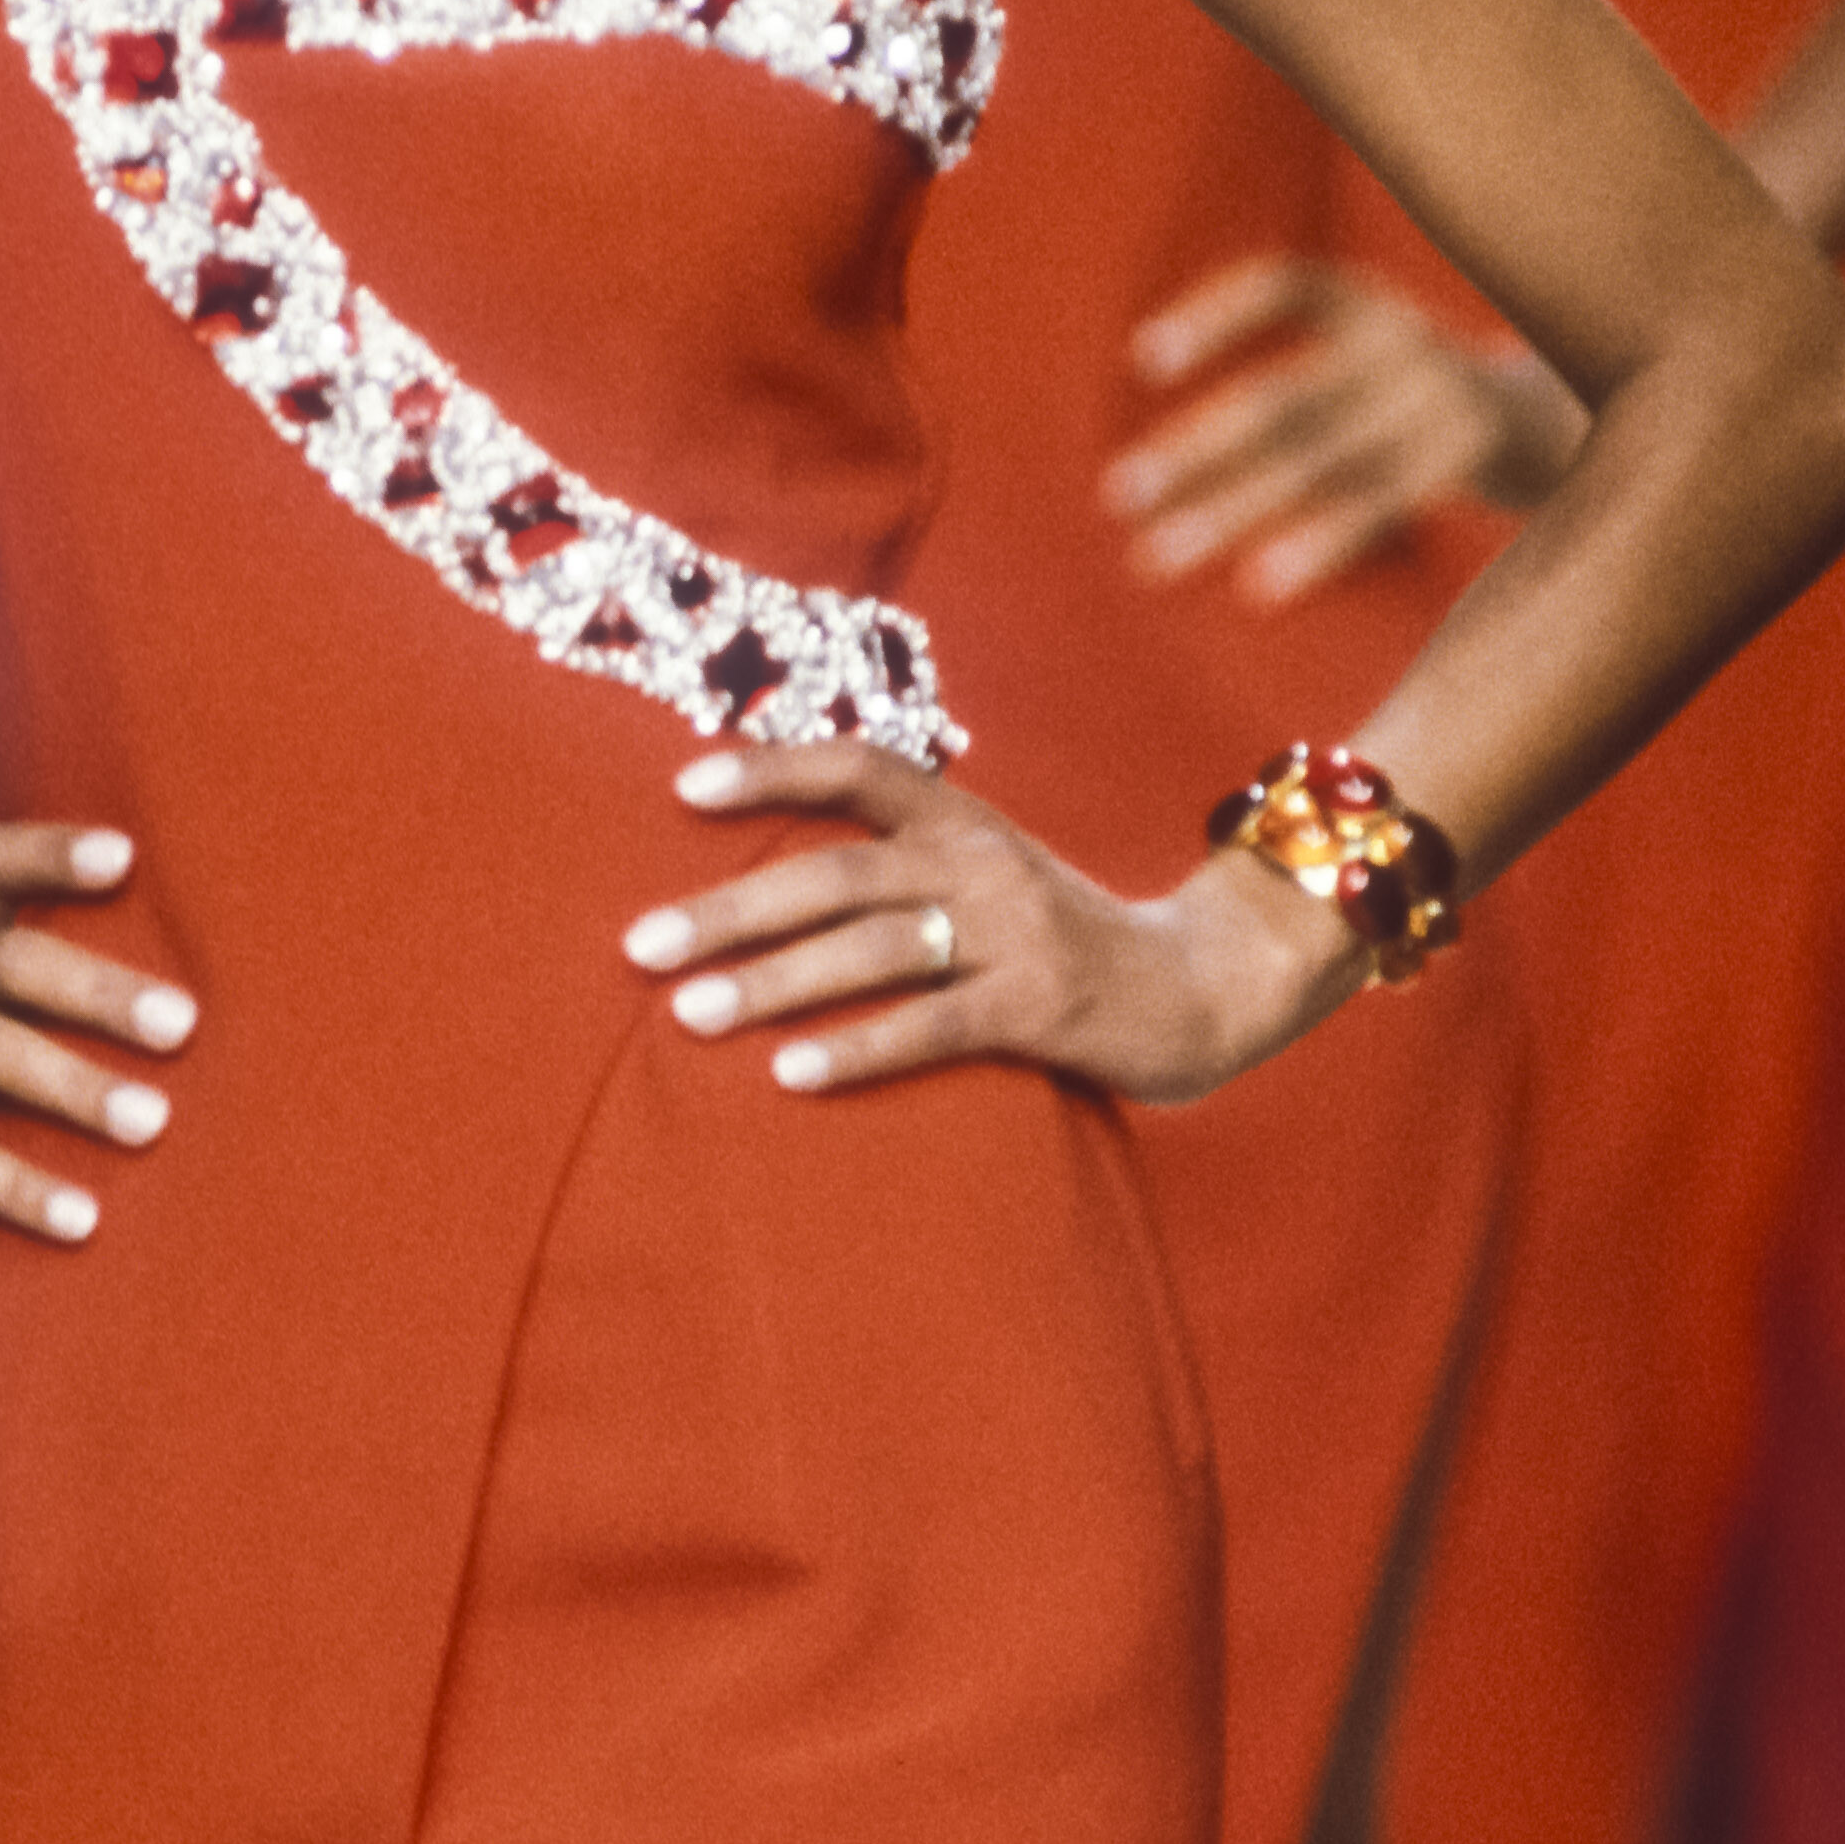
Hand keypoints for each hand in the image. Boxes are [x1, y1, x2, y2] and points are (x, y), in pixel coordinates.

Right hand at [0, 821, 191, 1240]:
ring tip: (153, 1122)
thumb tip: (201, 1002)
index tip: (123, 852)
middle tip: (185, 1024)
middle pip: (9, 963)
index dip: (51, 854)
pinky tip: (84, 1219)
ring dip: (73, 1086)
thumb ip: (49, 977)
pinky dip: (20, 1188)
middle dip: (97, 988)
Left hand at [622, 743, 1354, 1110]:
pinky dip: (858, 1047)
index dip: (772, 769)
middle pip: (837, 873)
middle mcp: (982, 862)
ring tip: (690, 1014)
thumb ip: (901, 865)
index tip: (682, 786)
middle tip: (641, 947)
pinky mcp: (1043, 1006)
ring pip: (874, 948)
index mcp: (962, 820)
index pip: (857, 769)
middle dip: (730, 908)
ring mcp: (1016, 931)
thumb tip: (766, 882)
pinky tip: (790, 1074)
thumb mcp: (987, 876)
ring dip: (773, 982)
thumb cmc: (1061, 938)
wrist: (1203, 986)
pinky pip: (934, 1025)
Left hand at [1105, 257, 1581, 602]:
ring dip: (1226, 511)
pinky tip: (1259, 586)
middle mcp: (1407, 344)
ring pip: (1316, 460)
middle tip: (1117, 495)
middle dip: (1194, 449)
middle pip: (1283, 399)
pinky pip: (1376, 504)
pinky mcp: (1472, 458)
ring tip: (1151, 559)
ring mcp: (1442, 402)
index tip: (1144, 360)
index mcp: (1377, 310)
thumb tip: (1195, 451)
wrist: (1612, 425)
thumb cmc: (1454, 412)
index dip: (1217, 316)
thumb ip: (1322, 387)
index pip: (1287, 284)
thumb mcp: (1395, 368)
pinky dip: (1315, 543)